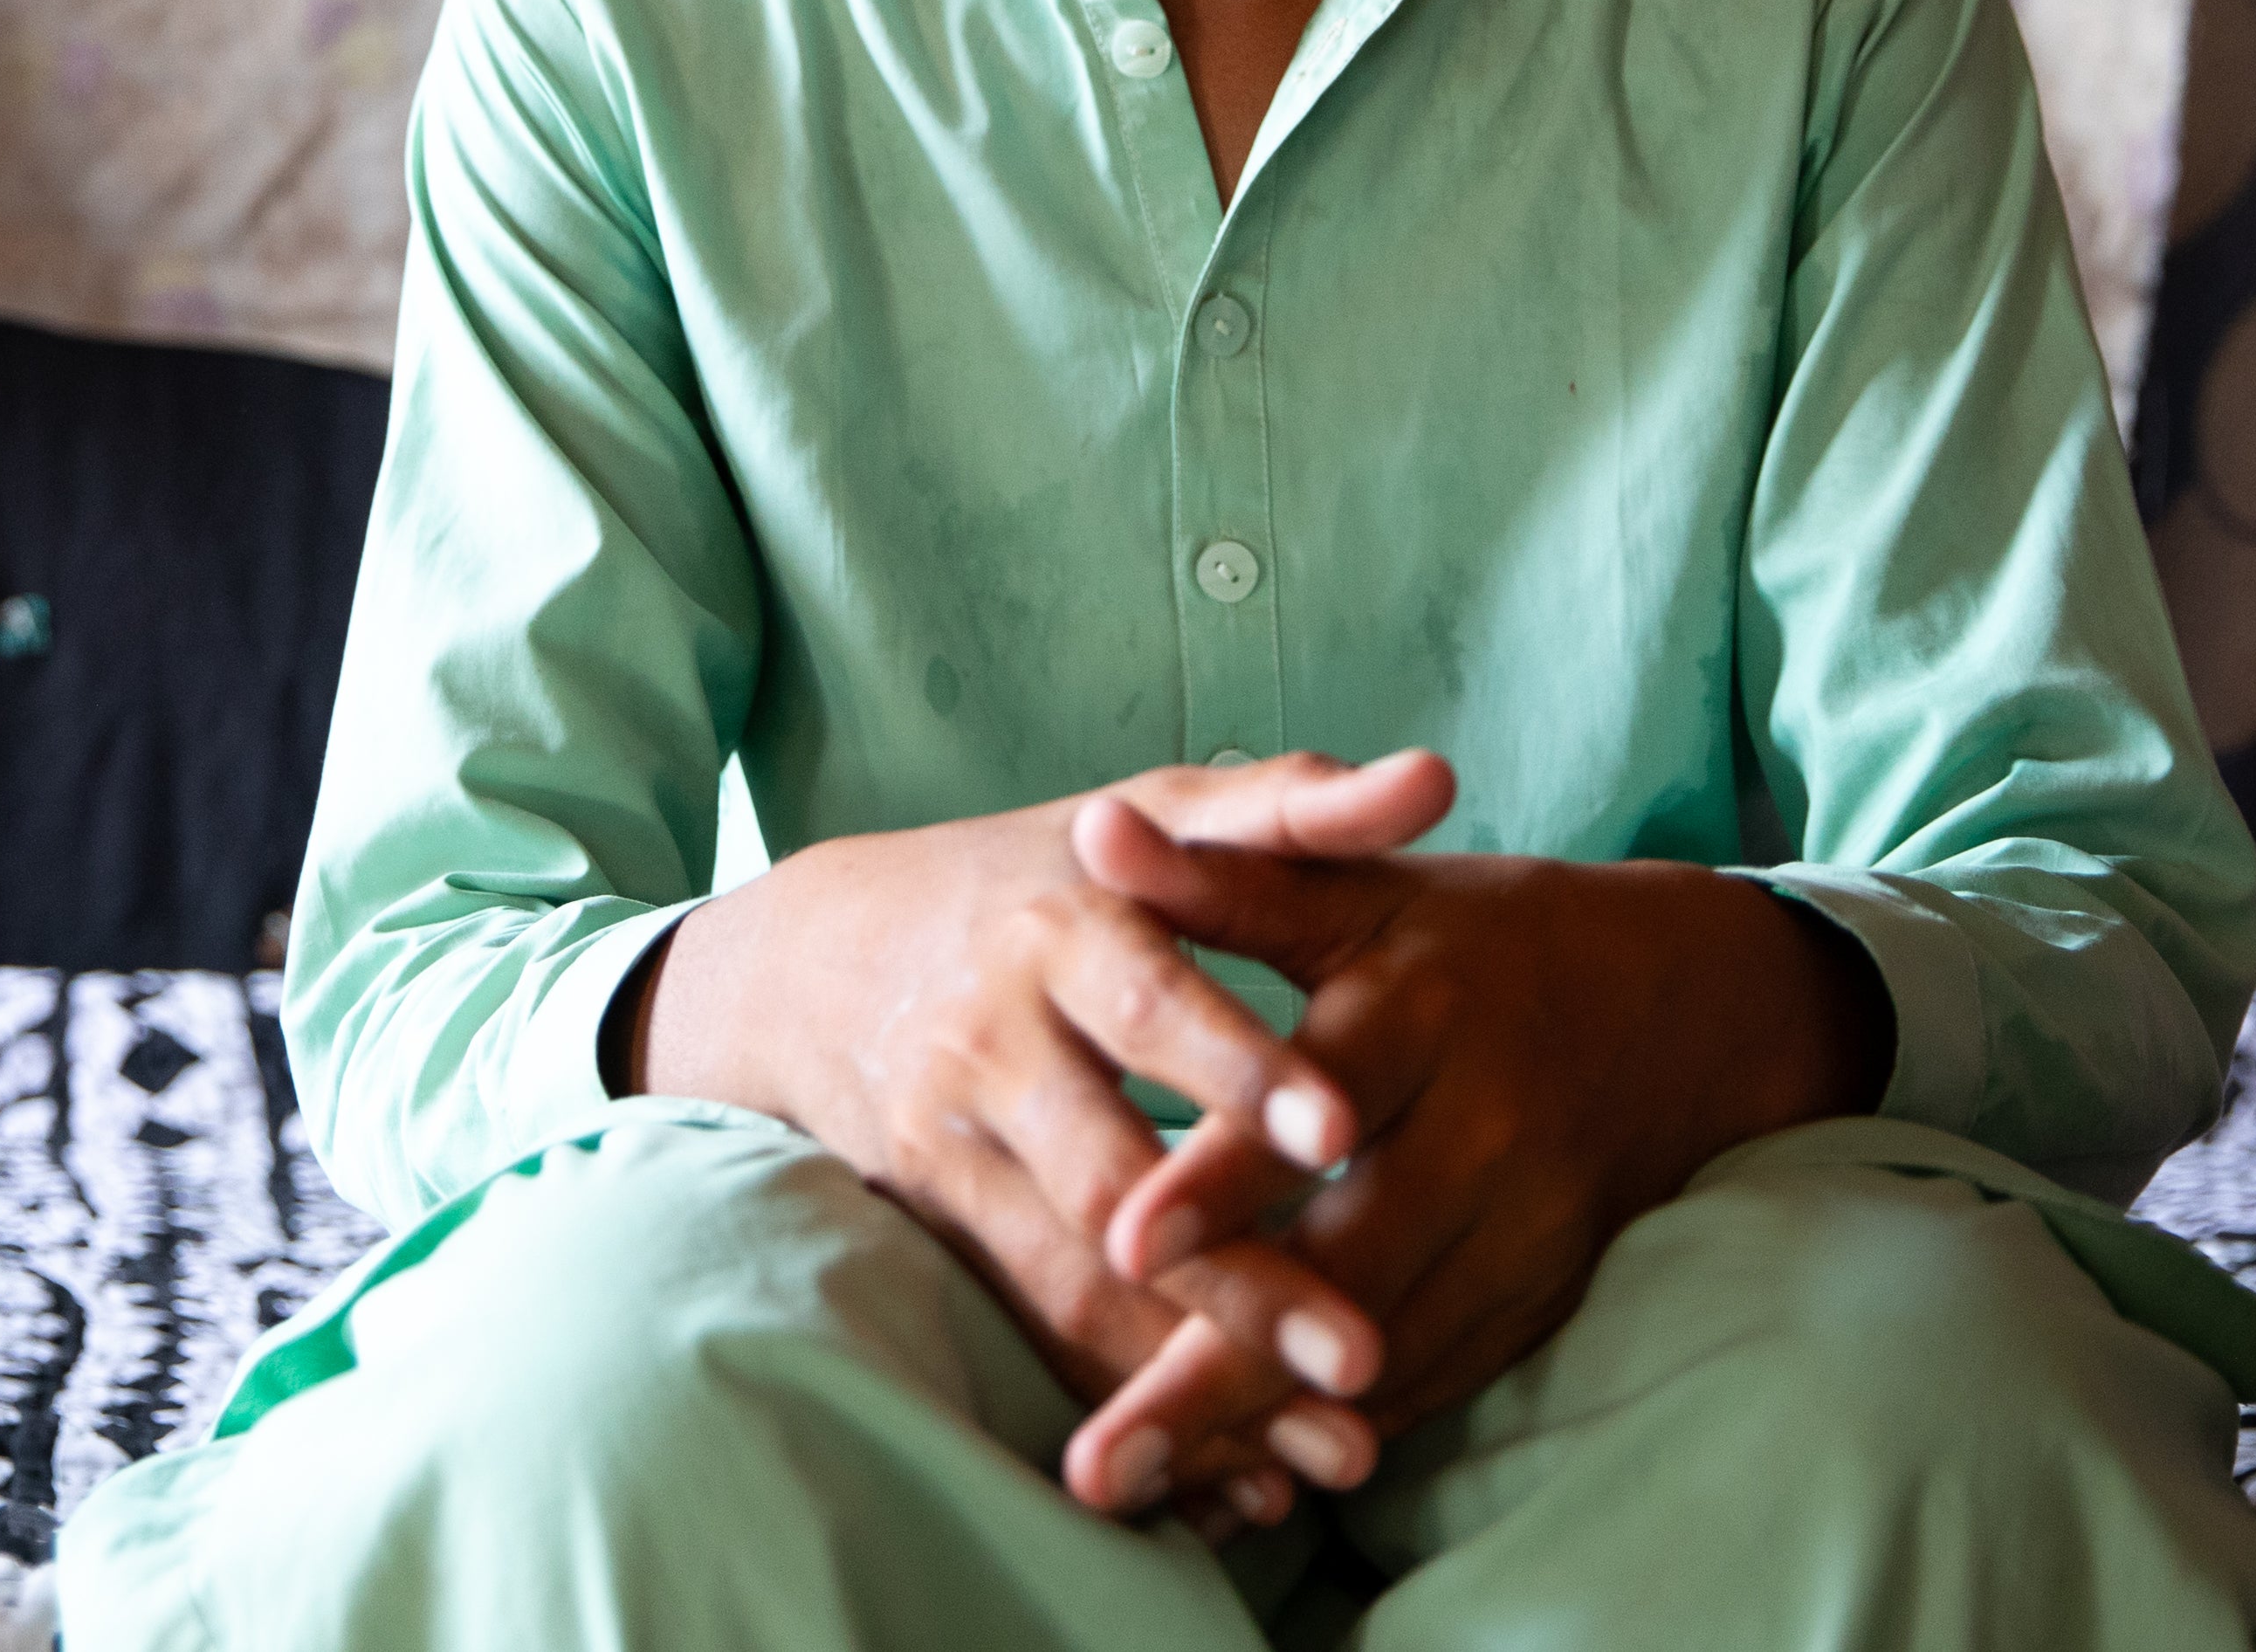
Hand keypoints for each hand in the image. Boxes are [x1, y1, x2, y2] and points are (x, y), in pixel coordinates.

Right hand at [621, 747, 1455, 1520]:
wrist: (816, 959)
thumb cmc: (1038, 871)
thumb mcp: (1151, 813)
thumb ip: (1294, 810)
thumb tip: (1438, 780)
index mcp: (1062, 929)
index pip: (1152, 1006)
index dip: (1238, 1069)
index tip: (1339, 1131)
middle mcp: (997, 1045)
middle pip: (1116, 1179)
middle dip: (1239, 1277)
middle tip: (1365, 1353)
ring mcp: (958, 1151)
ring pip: (1078, 1283)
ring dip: (1200, 1374)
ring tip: (1333, 1444)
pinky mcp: (940, 1232)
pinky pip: (1040, 1334)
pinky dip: (1132, 1403)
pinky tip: (1237, 1475)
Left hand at [1059, 772, 1892, 1491]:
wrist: (1681, 1008)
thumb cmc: (1474, 938)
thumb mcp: (1357, 889)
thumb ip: (1221, 875)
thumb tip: (1092, 831)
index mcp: (1424, 1012)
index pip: (1314, 1103)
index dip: (1224, 1179)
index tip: (1125, 1242)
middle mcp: (1483, 1129)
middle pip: (1346, 1263)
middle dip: (1224, 1362)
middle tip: (1106, 1450)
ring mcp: (1523, 1227)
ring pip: (1385, 1344)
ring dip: (1263, 1420)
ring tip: (1141, 1476)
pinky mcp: (1540, 1295)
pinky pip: (1433, 1377)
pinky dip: (1338, 1428)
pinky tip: (1239, 1467)